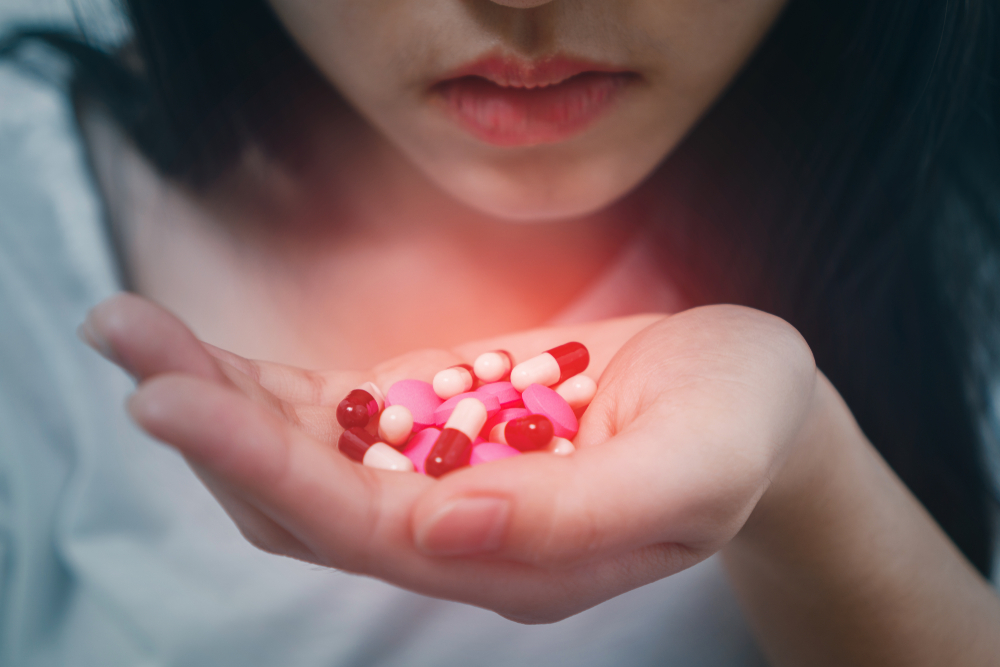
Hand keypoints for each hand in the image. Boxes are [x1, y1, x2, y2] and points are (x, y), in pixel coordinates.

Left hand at [80, 293, 816, 622]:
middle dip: (213, 427)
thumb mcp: (695, 468)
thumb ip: (579, 518)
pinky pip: (333, 418)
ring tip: (135, 330)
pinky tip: (207, 352)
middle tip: (128, 342)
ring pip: (301, 460)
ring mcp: (441, 478)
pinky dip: (264, 386)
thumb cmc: (738, 426)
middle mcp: (459, 536)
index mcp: (519, 564)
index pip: (367, 530)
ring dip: (219, 398)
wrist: (747, 395)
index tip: (175, 400)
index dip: (267, 468)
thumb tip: (441, 534)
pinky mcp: (438, 425)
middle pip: (305, 502)